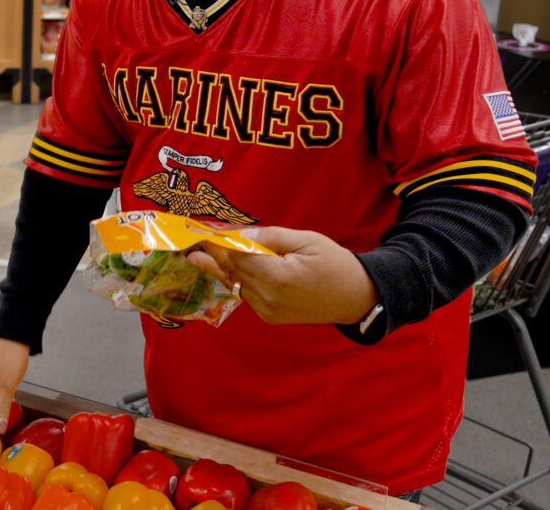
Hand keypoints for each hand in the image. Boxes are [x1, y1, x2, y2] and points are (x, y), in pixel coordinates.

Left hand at [187, 226, 377, 325]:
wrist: (357, 297)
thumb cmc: (334, 263)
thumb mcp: (306, 240)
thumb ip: (270, 238)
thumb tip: (240, 236)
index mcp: (277, 276)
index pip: (236, 256)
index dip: (217, 242)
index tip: (200, 231)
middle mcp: (268, 297)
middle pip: (232, 270)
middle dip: (213, 254)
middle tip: (192, 242)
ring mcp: (268, 310)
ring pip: (236, 283)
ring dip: (222, 268)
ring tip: (196, 256)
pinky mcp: (270, 317)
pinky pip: (247, 295)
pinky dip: (238, 280)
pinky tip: (226, 269)